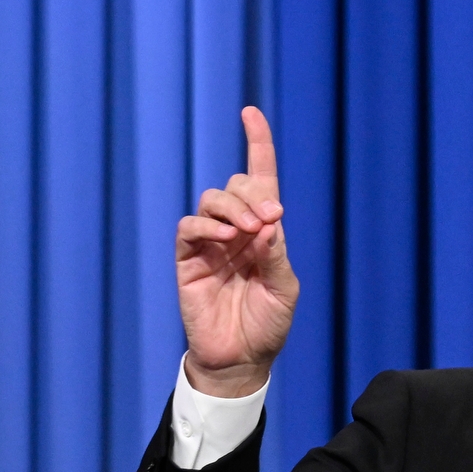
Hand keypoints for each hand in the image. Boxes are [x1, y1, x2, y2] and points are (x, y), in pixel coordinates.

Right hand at [176, 105, 299, 396]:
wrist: (241, 358)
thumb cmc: (267, 324)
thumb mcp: (284, 290)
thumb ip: (276, 255)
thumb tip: (267, 221)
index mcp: (264, 232)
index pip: (260, 179)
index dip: (256, 145)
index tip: (250, 113)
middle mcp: (236, 230)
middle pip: (237, 185)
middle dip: (252, 193)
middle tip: (268, 220)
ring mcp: (210, 242)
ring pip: (211, 200)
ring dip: (232, 207)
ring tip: (248, 231)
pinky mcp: (188, 258)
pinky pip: (190, 227)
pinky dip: (207, 226)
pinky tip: (225, 239)